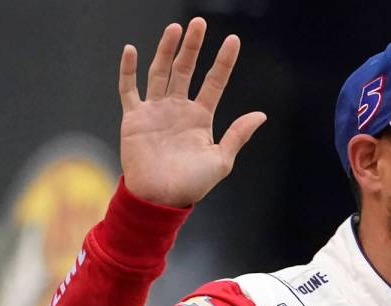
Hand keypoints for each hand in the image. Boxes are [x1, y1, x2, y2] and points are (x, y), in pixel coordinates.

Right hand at [118, 18, 266, 206]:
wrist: (160, 198)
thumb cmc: (192, 184)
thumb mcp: (221, 159)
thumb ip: (238, 134)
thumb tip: (261, 114)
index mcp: (201, 117)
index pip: (214, 82)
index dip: (224, 61)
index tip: (233, 40)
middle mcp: (179, 109)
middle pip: (186, 70)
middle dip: (193, 47)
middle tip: (199, 23)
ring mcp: (156, 111)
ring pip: (161, 72)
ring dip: (167, 50)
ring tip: (176, 29)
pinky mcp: (134, 118)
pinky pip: (129, 89)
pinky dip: (129, 70)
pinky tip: (132, 50)